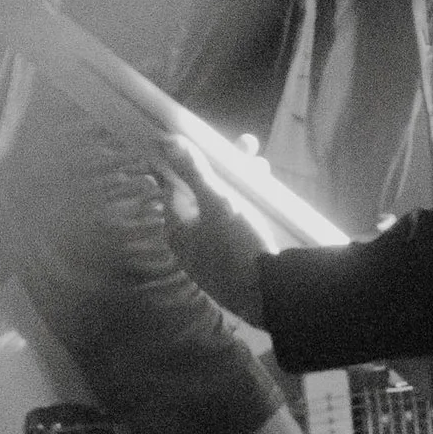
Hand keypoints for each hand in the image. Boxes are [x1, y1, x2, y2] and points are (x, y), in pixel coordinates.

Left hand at [160, 152, 269, 327]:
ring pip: (220, 208)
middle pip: (202, 193)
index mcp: (176, 227)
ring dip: (239, 184)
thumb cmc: (237, 246)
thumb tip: (165, 139)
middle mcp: (188, 240)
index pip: (175, 183)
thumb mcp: (217, 203)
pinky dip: (244, 206)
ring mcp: (210, 252)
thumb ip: (193, 171)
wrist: (267, 294)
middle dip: (224, 168)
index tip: (208, 140)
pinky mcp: (231, 260)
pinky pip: (233, 225)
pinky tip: (262, 196)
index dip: (191, 158)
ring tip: (263, 167)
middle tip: (248, 147)